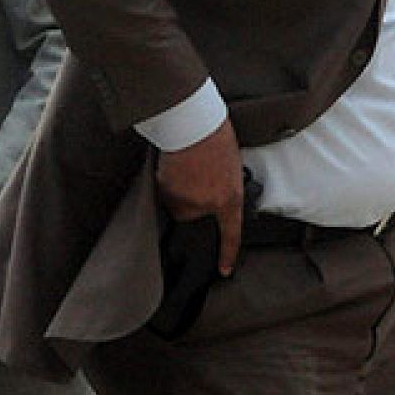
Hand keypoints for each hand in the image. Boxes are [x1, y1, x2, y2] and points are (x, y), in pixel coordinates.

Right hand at [155, 119, 242, 275]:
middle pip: (193, 214)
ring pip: (176, 202)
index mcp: (229, 199)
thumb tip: (209, 196)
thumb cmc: (217, 138)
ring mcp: (183, 199)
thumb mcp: (231, 166)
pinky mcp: (164, 189)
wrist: (195, 123)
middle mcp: (205, 205)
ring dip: (178, 189)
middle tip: (196, 175)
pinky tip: (174, 162)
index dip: (227, 254)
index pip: (231, 233)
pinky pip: (163, 190)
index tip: (224, 271)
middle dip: (191, 199)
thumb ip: (223, 188)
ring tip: (185, 165)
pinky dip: (167, 179)